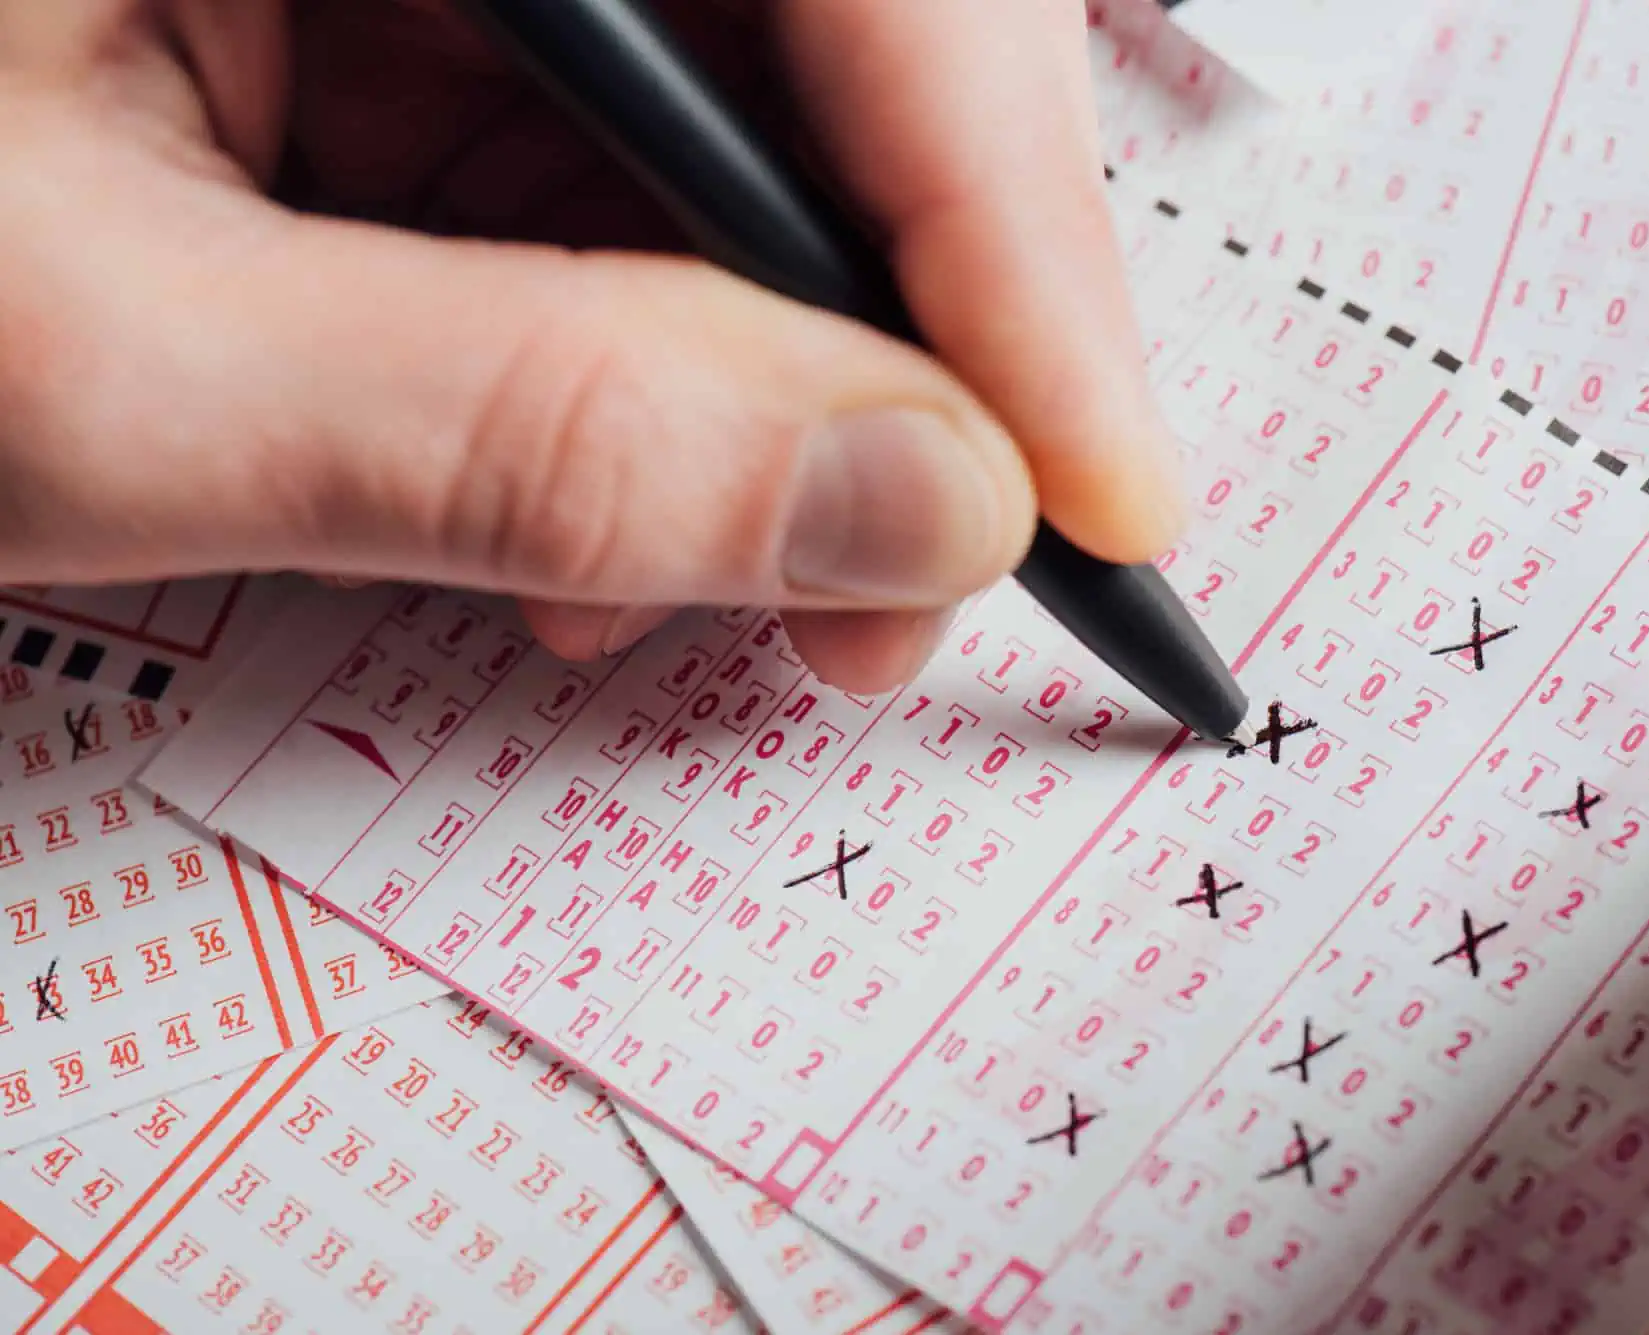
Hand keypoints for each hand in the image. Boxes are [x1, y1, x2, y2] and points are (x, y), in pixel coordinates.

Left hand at [0, 0, 1181, 688]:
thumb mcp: (87, 356)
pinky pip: (627, 162)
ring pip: (752, 121)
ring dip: (782, 366)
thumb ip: (522, 429)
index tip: (1091, 494)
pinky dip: (656, 347)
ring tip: (717, 576)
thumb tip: (918, 517)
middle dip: (911, 330)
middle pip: (839, 32)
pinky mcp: (407, 13)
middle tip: (910, 583)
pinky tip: (602, 484)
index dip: (1004, 232)